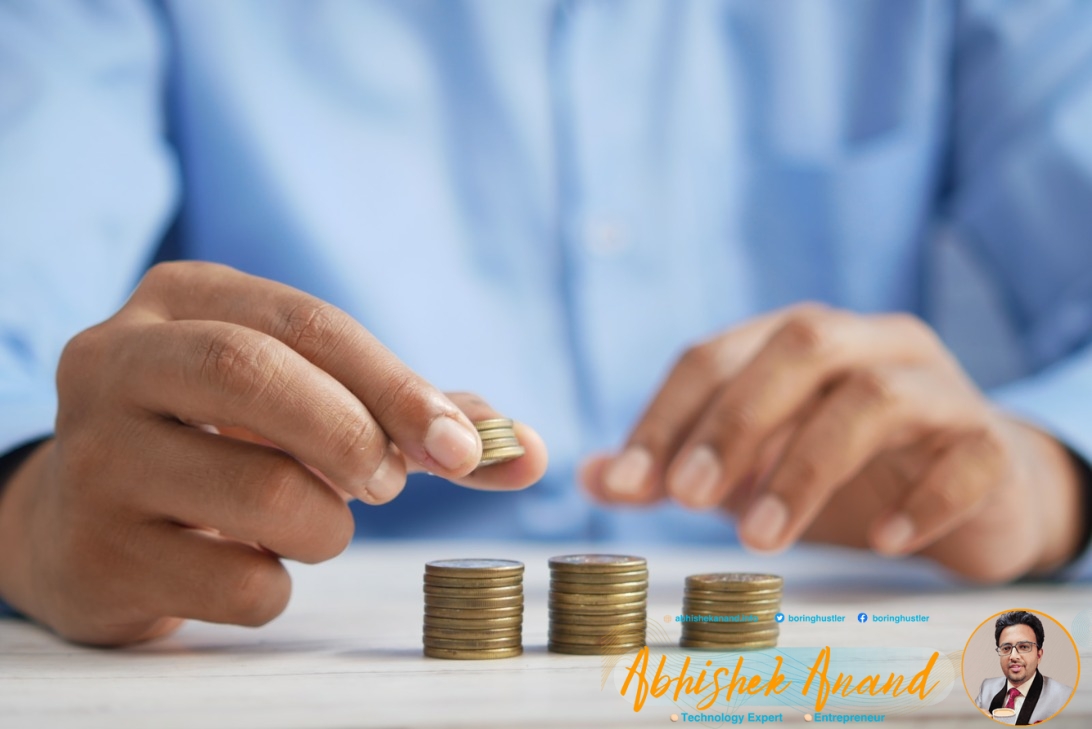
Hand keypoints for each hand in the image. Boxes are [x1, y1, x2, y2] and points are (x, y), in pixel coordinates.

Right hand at [0, 262, 545, 644]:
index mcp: (182, 300)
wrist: (84, 520)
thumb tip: (529, 451)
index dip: (397, 384)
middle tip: (388, 484)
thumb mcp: (302, 398)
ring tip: (310, 523)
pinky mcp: (94, 553)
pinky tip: (248, 563)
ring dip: (326, 526)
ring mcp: (93, 458)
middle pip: (256, 376)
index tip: (463, 446)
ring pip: (260, 494)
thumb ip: (413, 416)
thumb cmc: (224, 442)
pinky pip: (236, 584)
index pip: (307, 322)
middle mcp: (118, 362)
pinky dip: (277, 586)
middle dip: (354, 436)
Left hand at [582, 304, 1082, 581]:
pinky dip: (921, 499)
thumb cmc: (847, 471)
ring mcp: (936, 387)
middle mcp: (868, 343)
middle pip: (799, 346)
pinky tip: (882, 541)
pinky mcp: (990, 443)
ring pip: (875, 397)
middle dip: (734, 421)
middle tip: (687, 498)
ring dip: (807, 467)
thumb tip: (590, 478)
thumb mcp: (751, 468)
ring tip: (762, 538)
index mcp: (797, 340)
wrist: (975, 490)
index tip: (626, 483)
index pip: (715, 355)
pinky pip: (965, 457)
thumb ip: (675, 468)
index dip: (665, 416)